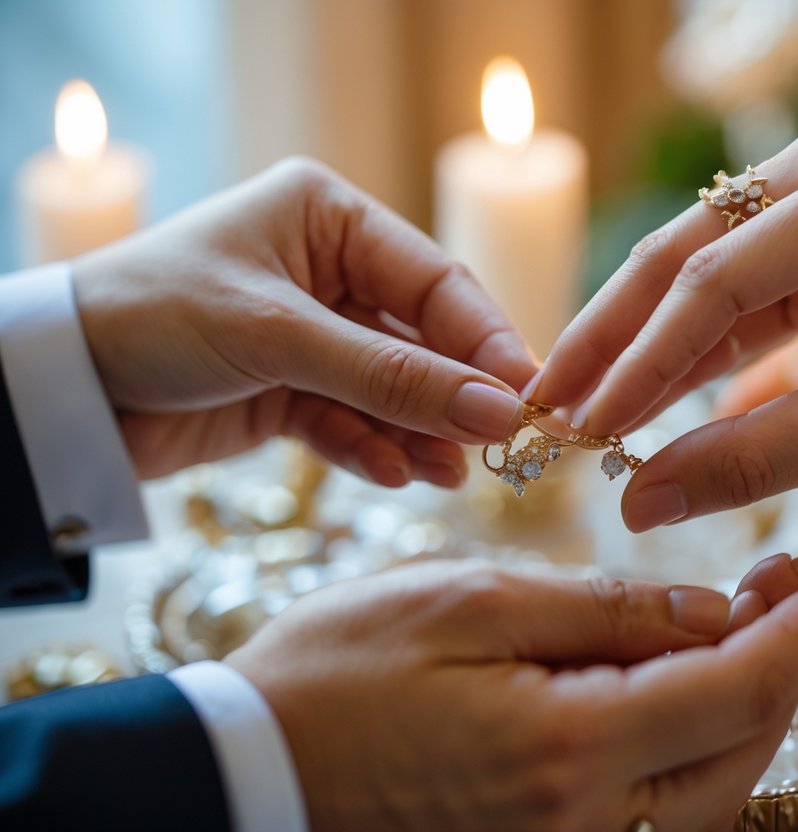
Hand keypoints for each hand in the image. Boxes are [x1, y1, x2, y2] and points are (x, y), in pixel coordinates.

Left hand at [72, 158, 537, 486]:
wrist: (57, 387)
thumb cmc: (156, 318)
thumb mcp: (281, 338)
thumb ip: (393, 376)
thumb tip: (498, 409)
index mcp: (328, 218)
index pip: (435, 280)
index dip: (484, 339)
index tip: (526, 394)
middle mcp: (325, 269)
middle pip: (420, 338)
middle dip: (453, 394)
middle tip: (501, 444)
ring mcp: (309, 333)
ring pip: (391, 387)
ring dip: (419, 431)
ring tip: (451, 475)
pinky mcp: (286, 389)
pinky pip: (349, 419)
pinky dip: (371, 448)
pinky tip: (396, 475)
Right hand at [226, 554, 797, 831]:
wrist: (249, 771)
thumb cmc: (337, 673)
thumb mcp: (467, 602)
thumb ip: (604, 611)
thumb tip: (713, 608)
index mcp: (569, 749)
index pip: (736, 688)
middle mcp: (585, 825)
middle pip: (740, 746)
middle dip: (782, 657)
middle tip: (784, 575)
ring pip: (713, 787)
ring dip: (746, 701)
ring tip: (743, 615)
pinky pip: (660, 809)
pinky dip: (696, 743)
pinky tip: (687, 681)